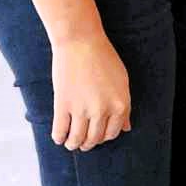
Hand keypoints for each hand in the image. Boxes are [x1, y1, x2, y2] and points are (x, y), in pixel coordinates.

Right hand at [51, 33, 131, 150]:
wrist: (80, 41)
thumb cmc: (102, 57)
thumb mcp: (122, 81)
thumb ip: (124, 107)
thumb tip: (126, 128)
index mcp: (120, 104)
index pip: (112, 133)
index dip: (103, 137)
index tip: (97, 137)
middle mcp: (103, 110)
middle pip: (94, 139)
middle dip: (88, 144)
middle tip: (83, 142)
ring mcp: (82, 109)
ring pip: (77, 139)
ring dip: (73, 144)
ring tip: (70, 143)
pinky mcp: (63, 105)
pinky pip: (60, 131)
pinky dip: (59, 138)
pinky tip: (59, 137)